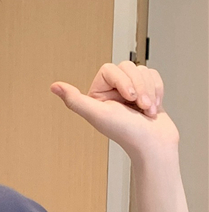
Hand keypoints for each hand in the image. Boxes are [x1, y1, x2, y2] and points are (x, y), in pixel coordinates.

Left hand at [50, 61, 178, 159]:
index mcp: (97, 96)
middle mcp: (112, 92)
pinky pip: (153, 75)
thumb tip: (54, 87)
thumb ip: (75, 101)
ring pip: (142, 71)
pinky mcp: (147, 92)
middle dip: (138, 87)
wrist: (154, 144)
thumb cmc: (127, 132)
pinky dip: (157, 91)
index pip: (110, 69)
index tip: (128, 99)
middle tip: (140, 106)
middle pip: (128, 67)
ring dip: (149, 91)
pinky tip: (153, 107)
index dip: (122, 81)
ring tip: (147, 110)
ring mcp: (131, 91)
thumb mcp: (98, 115)